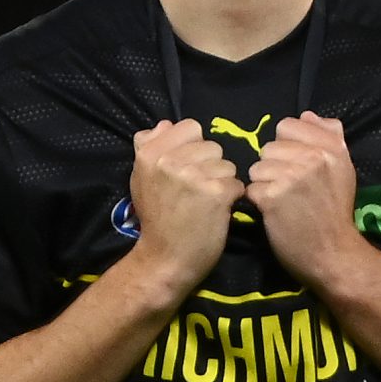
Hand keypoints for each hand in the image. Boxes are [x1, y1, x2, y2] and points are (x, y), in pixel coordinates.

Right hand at [124, 120, 241, 296]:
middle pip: (213, 146)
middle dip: (211, 166)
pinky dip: (232, 198)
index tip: (188, 167)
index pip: (191, 127)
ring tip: (206, 201)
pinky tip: (217, 211)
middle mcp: (170, 160)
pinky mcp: (216, 193)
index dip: (195, 146)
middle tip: (198, 190)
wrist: (165, 257)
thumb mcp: (143, 179)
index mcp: (150, 153)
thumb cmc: (158, 218)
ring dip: (223, 182)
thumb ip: (151, 148)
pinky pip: (237, 184)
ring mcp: (193, 176)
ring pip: (227, 165)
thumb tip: (165, 124)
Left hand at [247, 113, 374, 290]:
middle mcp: (314, 157)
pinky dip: (259, 202)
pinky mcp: (273, 197)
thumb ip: (329, 138)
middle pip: (269, 148)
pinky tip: (275, 213)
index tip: (298, 166)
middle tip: (291, 189)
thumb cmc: (334, 212)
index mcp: (331, 147)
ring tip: (282, 201)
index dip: (287, 146)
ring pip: (257, 167)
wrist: (333, 253)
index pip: (288, 126)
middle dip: (274, 167)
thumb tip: (308, 114)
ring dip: (264, 185)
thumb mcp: (343, 170)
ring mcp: (292, 176)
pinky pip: (251, 188)